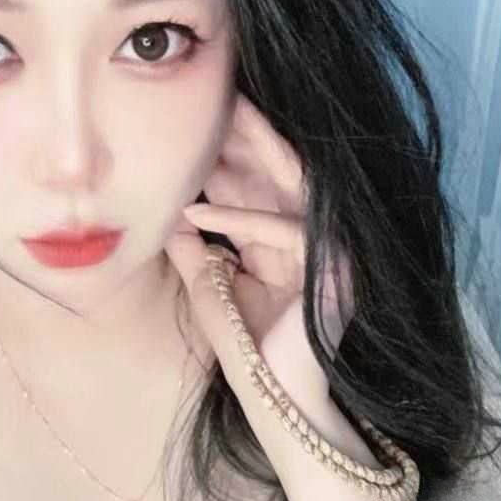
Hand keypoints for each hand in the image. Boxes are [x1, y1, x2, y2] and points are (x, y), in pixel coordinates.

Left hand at [165, 93, 376, 477]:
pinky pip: (285, 230)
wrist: (283, 408)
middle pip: (279, 169)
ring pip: (293, 182)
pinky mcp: (333, 272)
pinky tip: (194, 213)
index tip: (192, 117)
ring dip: (249, 152)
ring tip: (210, 122)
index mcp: (286, 242)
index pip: (259, 183)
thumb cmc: (251, 358)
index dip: (228, 149)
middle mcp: (313, 237)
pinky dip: (238, 220)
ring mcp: (329, 251)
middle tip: (210, 92)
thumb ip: (194, 256)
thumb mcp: (211, 294)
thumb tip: (166, 218)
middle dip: (244, 131)